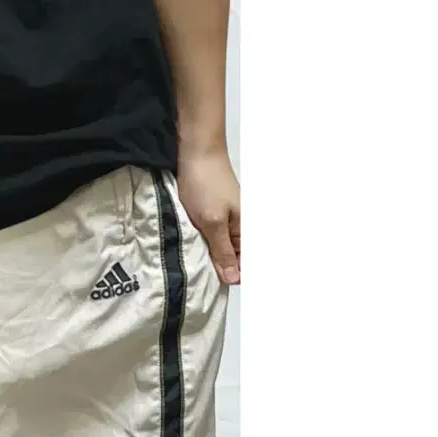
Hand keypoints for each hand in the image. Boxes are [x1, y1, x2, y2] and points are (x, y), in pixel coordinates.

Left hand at [177, 149, 240, 284]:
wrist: (196, 152)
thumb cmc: (206, 183)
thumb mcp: (213, 223)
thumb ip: (223, 252)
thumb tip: (234, 278)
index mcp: (246, 230)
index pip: (245, 265)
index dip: (232, 276)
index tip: (215, 284)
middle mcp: (240, 226)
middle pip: (233, 259)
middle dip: (219, 267)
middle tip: (199, 276)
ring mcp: (227, 219)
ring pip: (220, 248)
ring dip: (208, 255)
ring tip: (193, 262)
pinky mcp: (214, 214)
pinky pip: (211, 236)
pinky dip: (202, 241)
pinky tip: (191, 245)